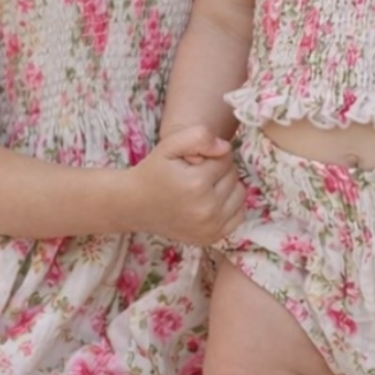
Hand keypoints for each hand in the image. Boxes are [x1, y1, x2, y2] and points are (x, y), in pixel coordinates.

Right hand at [128, 125, 245, 244]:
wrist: (135, 205)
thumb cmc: (153, 172)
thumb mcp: (169, 145)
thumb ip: (198, 136)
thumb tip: (225, 148)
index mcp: (196, 183)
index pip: (226, 159)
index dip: (212, 155)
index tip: (196, 161)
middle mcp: (206, 208)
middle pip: (233, 176)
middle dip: (220, 170)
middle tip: (198, 172)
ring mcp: (210, 226)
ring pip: (240, 194)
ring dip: (227, 187)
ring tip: (205, 186)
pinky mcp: (212, 237)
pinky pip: (239, 216)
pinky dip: (230, 206)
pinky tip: (212, 201)